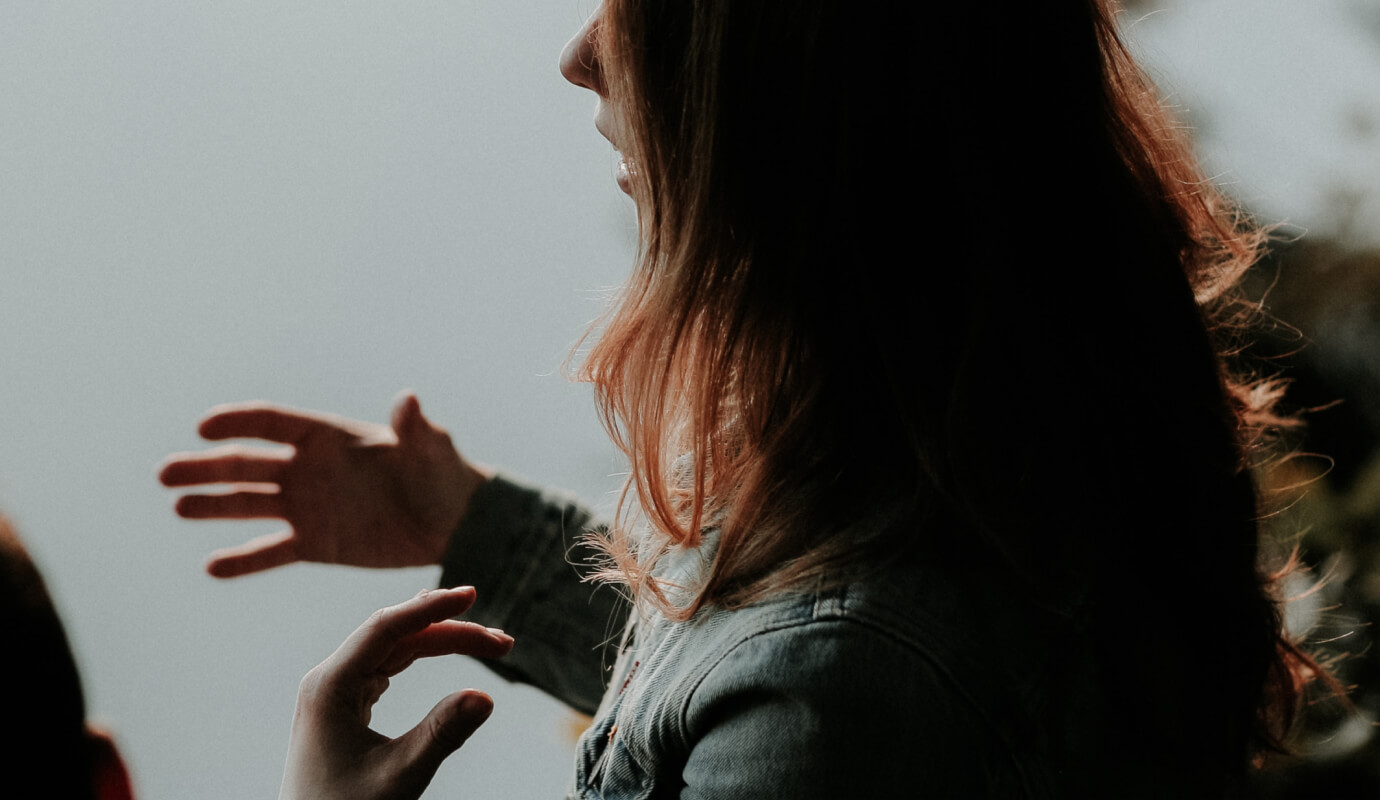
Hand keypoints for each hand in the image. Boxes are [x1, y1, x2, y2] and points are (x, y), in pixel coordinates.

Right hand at [159, 393, 490, 576]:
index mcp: (329, 437)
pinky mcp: (314, 544)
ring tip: (179, 507)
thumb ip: (414, 428)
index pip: (273, 423)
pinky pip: (271, 552)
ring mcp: (307, 507)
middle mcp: (308, 469)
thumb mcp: (430, 449)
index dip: (238, 422)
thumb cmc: (442, 474)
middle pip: (247, 464)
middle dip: (207, 467)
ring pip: (250, 505)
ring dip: (213, 506)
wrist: (452, 522)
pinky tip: (213, 567)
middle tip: (166, 474)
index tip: (204, 428)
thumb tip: (409, 400)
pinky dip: (243, 560)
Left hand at [279, 586, 513, 799]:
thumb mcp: (397, 777)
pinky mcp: (344, 706)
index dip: (432, 608)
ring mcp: (334, 692)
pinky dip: (420, 656)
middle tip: (503, 643)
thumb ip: (441, 735)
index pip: (387, 628)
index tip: (471, 596)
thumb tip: (486, 697)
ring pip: (394, 649)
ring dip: (441, 642)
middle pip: (396, 636)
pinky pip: (386, 666)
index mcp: (329, 686)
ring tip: (487, 643)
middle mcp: (328, 680)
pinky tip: (438, 644)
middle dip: (450, 631)